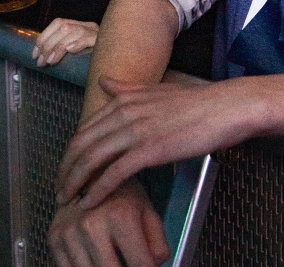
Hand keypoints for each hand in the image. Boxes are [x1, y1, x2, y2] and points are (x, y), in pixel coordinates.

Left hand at [33, 18, 98, 66]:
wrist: (123, 58)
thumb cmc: (98, 59)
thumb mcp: (80, 51)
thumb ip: (66, 48)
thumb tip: (44, 56)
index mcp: (81, 25)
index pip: (59, 23)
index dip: (44, 36)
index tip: (34, 53)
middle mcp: (89, 25)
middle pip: (64, 27)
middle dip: (48, 44)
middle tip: (40, 62)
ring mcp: (97, 32)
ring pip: (73, 32)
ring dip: (58, 47)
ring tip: (50, 62)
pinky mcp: (104, 41)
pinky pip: (89, 38)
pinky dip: (77, 44)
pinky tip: (69, 51)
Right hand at [48, 179, 169, 266]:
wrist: (87, 173)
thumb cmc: (121, 194)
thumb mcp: (147, 211)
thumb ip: (158, 242)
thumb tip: (156, 265)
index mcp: (120, 215)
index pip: (141, 265)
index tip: (147, 264)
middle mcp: (91, 224)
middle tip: (129, 260)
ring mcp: (70, 233)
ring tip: (112, 256)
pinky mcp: (54, 238)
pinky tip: (94, 257)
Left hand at [57, 77, 249, 209]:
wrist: (224, 107)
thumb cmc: (195, 102)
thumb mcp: (157, 90)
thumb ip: (128, 88)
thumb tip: (105, 80)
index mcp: (124, 98)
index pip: (86, 128)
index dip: (72, 151)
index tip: (66, 168)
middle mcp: (124, 111)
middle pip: (82, 144)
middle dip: (66, 169)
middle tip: (59, 189)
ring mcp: (136, 130)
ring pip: (93, 159)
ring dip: (75, 182)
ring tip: (67, 199)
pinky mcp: (150, 149)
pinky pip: (114, 173)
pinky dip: (98, 190)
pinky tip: (89, 203)